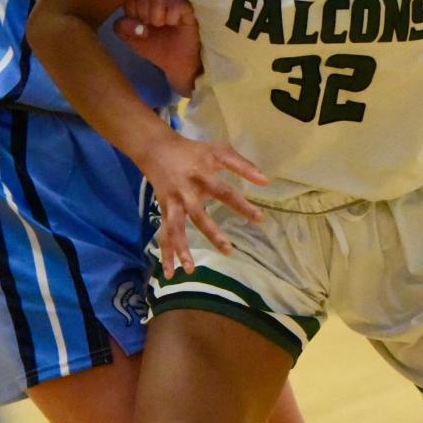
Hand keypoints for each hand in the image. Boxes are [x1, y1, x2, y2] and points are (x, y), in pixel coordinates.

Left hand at [113, 0, 200, 94]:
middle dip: (144, 14)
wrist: (176, 62)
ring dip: (157, 16)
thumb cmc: (155, 45)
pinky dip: (171, 17)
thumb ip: (121, 27)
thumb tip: (135, 23)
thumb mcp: (130, 38)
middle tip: (154, 26)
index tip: (141, 23)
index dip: (133, 11)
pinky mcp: (189, 5)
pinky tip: (175, 23)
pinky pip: (176, 5)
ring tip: (164, 25)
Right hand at [141, 131, 267, 273]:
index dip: (242, 205)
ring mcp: (172, 203)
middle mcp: (186, 192)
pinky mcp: (163, 211)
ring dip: (181, 249)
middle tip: (228, 250)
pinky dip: (166, 253)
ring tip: (189, 270)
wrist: (157, 149)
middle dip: (212, 234)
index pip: (224, 192)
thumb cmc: (194, 152)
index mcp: (202, 176)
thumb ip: (242, 164)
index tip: (259, 218)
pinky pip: (164, 234)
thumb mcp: (219, 150)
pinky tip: (169, 272)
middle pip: (198, 215)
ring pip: (175, 229)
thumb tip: (266, 181)